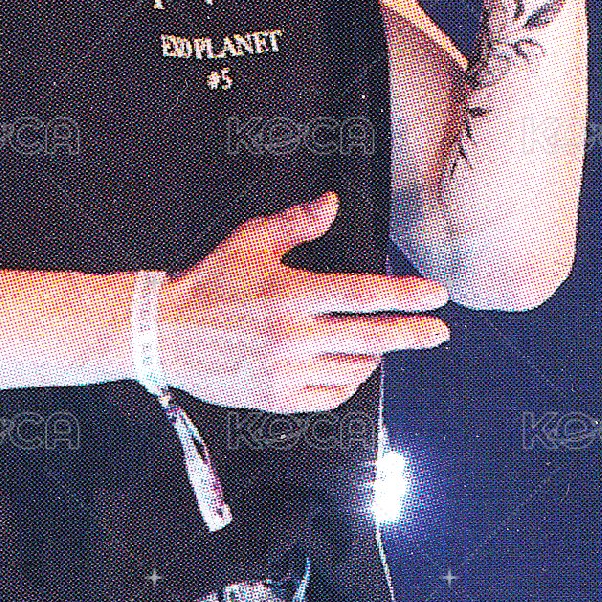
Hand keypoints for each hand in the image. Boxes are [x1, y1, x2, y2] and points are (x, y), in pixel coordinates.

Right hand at [157, 190, 449, 413]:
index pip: (364, 295)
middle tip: (438, 331)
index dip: (406, 296)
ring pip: (354, 369)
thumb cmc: (209, 283)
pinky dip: (347, 383)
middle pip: (372, 338)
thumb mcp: (249, 242)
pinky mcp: (275, 399)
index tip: (436, 296)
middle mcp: (291, 337)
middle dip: (413, 333)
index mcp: (290, 294)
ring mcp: (284, 372)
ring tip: (378, 344)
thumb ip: (295, 223)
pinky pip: (330, 396)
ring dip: (374, 355)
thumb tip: (332, 203)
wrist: (163, 334)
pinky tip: (348, 369)